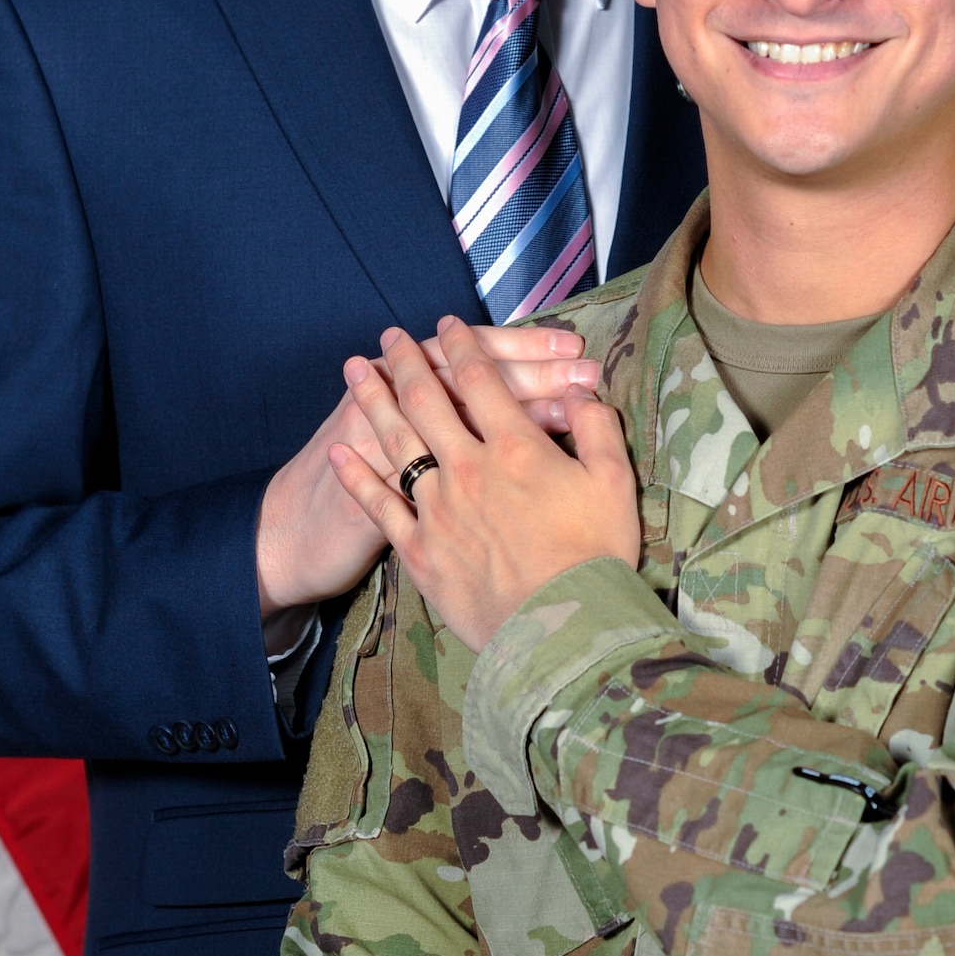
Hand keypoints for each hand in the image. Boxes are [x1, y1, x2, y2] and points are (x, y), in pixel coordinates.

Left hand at [254, 326, 601, 636]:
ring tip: (354, 370)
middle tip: (390, 335)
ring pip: (396, 441)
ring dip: (373, 400)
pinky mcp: (419, 551)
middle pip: (428, 401)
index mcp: (518, 448)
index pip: (482, 380)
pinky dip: (356, 475)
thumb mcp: (614, 483)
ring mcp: (438, 509)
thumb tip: (581, 393)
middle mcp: (469, 468)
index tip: (449, 323)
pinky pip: (379, 505)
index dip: (464, 345)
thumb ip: (597, 429)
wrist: (562, 632)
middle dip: (407, 361)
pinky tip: (340, 450)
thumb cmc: (596, 557)